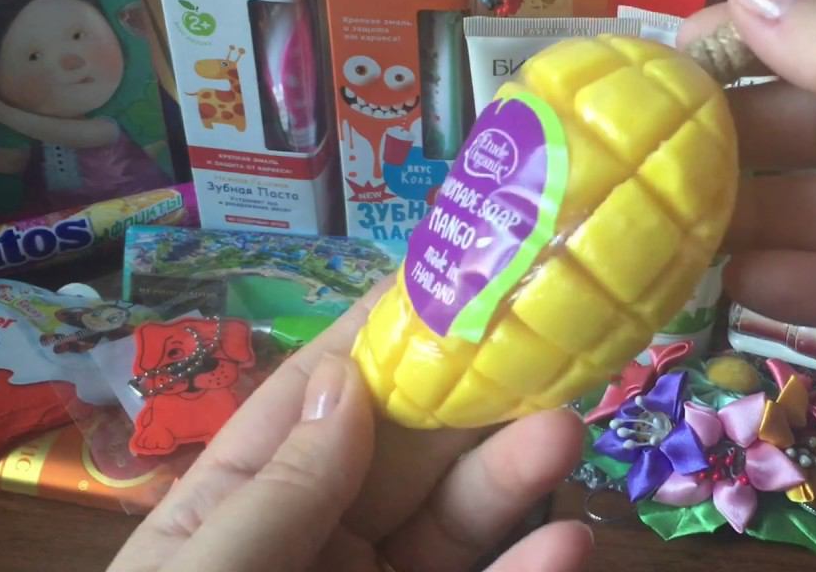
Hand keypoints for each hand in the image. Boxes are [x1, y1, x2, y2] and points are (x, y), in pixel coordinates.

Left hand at [109, 279, 592, 571]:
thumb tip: (350, 380)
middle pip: (404, 448)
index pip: (316, 400)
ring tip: (566, 425)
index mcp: (243, 506)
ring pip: (457, 520)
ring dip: (513, 472)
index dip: (378, 333)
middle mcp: (319, 539)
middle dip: (468, 393)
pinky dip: (531, 571)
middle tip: (541, 337)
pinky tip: (571, 541)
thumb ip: (277, 490)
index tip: (450, 273)